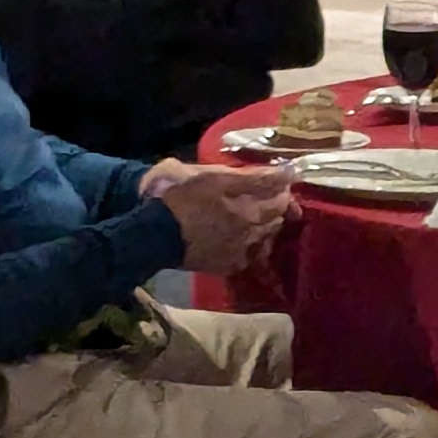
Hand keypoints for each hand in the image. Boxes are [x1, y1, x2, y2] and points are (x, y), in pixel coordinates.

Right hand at [152, 163, 295, 273]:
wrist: (151, 232)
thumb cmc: (176, 195)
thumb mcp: (210, 175)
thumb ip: (251, 175)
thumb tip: (286, 172)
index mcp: (245, 202)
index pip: (280, 192)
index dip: (281, 183)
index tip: (278, 178)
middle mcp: (250, 227)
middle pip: (277, 214)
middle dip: (278, 204)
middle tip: (267, 195)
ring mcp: (241, 249)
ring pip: (268, 234)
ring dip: (268, 225)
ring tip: (254, 217)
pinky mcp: (230, 265)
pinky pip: (253, 254)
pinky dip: (253, 246)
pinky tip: (242, 239)